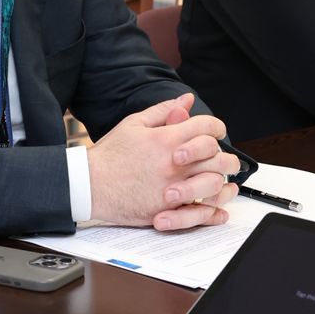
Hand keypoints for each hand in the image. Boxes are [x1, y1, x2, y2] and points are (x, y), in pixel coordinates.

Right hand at [87, 93, 239, 231]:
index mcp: (166, 139)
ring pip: (214, 184)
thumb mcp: (134, 124)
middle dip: (225, 154)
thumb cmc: (110, 155)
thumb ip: (163, 111)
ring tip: (220, 180)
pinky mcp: (167, 211)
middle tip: (222, 157)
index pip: (207, 127)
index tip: (216, 131)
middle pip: (217, 156)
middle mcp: (173, 164)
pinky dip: (214, 212)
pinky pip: (200, 213)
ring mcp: (172, 189)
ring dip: (222, 181)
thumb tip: (185, 100)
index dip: (216, 126)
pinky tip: (217, 209)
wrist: (89, 184)